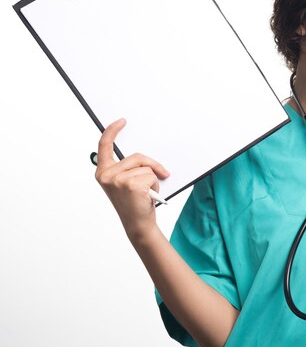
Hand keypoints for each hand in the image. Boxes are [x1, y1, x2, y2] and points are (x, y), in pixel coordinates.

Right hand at [94, 118, 169, 240]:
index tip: (122, 121)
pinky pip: (152, 175)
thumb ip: (129, 168)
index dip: (112, 131)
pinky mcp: (131, 184)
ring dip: (153, 178)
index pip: (104, 146)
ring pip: (146, 167)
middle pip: (137, 157)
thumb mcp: (127, 183)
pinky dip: (156, 185)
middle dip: (152, 165)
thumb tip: (145, 158)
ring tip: (147, 193)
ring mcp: (117, 180)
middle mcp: (106, 175)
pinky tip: (149, 197)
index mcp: (103, 172)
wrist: (138, 224)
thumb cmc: (134, 203)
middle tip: (161, 175)